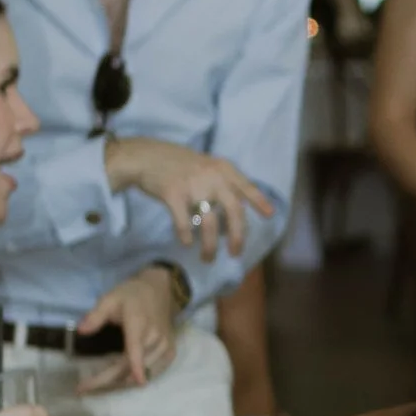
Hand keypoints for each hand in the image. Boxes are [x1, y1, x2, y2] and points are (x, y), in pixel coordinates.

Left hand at [74, 263, 178, 395]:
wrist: (160, 290)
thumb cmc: (132, 295)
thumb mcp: (110, 298)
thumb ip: (96, 315)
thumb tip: (81, 331)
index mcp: (139, 324)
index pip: (137, 349)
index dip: (137, 367)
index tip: (136, 382)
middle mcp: (155, 338)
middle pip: (131, 368)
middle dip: (106, 381)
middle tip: (82, 388)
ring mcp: (165, 347)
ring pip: (141, 374)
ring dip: (119, 383)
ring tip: (96, 385)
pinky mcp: (170, 353)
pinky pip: (153, 373)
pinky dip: (135, 379)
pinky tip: (119, 381)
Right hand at [105, 139, 274, 262]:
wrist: (146, 156)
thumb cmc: (178, 165)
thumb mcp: (206, 166)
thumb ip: (222, 184)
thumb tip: (232, 220)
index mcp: (222, 169)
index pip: (246, 186)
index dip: (259, 201)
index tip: (270, 214)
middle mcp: (212, 177)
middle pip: (234, 211)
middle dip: (238, 237)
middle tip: (236, 253)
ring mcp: (193, 185)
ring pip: (210, 223)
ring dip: (211, 246)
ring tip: (209, 258)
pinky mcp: (173, 194)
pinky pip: (184, 223)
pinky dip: (186, 237)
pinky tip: (187, 244)